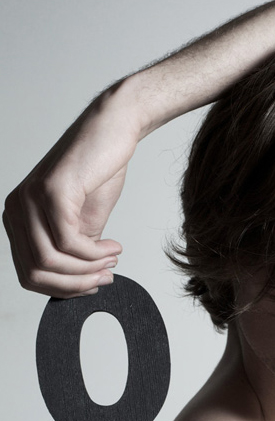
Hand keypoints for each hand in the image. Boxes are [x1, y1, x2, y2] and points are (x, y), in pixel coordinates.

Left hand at [3, 84, 139, 297]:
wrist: (112, 132)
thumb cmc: (98, 172)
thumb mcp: (84, 223)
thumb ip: (75, 253)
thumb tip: (80, 285)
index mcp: (19, 218)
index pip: (29, 273)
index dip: (63, 288)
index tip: (94, 284)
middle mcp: (16, 209)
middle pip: (35, 272)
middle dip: (75, 284)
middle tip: (105, 277)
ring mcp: (30, 199)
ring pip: (49, 261)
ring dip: (87, 269)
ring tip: (111, 260)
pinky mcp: (51, 191)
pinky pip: (68, 241)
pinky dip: (94, 253)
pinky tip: (112, 247)